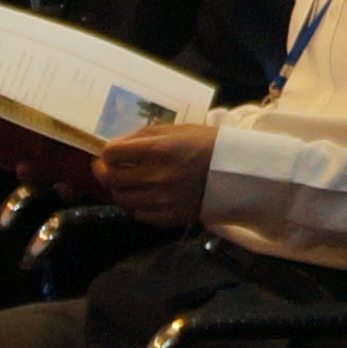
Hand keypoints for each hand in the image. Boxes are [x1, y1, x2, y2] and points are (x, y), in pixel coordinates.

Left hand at [95, 120, 219, 228]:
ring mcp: (164, 199)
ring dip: (120, 189)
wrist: (242, 173)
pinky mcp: (170, 217)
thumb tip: (116, 146)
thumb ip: (146, 135)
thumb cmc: (209, 145)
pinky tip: (148, 196)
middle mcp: (158, 176)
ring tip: (128, 183)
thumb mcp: (180, 130)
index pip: (112, 153)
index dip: (106, 152)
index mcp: (161, 149)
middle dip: (104, 172)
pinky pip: (140, 214)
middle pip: (111, 179)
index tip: (109, 153)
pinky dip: (138, 205)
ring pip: (122, 199)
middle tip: (107, 168)